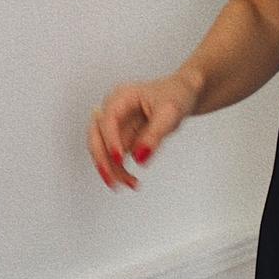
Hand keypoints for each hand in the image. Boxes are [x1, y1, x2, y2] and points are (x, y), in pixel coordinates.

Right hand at [88, 72, 199, 190]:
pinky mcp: (121, 140)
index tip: (119, 158)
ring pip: (102, 152)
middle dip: (102, 159)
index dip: (110, 140)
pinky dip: (120, 172)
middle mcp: (113, 111)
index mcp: (121, 97)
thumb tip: (140, 158)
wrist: (182, 95)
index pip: (107, 119)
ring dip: (112, 170)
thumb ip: (154, 135)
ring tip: (130, 183)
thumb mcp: (170, 113)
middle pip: (96, 137)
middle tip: (112, 179)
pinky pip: (114, 159)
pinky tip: (132, 181)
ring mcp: (115, 127)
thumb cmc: (175, 96)